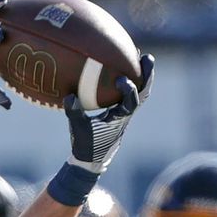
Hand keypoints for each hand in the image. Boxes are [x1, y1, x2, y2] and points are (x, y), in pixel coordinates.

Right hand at [65, 54, 154, 173]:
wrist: (93, 159)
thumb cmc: (86, 145)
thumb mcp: (78, 129)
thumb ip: (74, 113)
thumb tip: (69, 96)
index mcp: (121, 118)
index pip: (131, 102)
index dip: (128, 89)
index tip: (121, 78)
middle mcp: (128, 113)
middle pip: (144, 92)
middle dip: (147, 74)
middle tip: (146, 57)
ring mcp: (126, 112)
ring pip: (140, 91)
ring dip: (142, 76)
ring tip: (141, 58)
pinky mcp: (121, 112)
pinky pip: (129, 93)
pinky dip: (129, 82)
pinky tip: (122, 70)